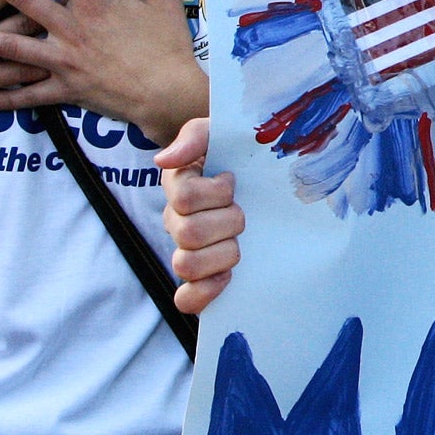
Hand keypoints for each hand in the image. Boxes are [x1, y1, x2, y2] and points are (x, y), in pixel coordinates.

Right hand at [159, 118, 243, 314]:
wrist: (269, 179)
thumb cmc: (243, 155)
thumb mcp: (222, 133)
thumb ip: (196, 136)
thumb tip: (165, 160)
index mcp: (180, 189)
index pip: (185, 198)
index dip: (216, 192)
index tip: (233, 181)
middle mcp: (178, 223)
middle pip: (189, 234)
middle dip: (228, 222)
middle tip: (243, 213)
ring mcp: (187, 253)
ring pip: (187, 266)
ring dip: (223, 253)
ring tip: (239, 242)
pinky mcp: (202, 281)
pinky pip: (185, 300)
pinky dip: (205, 292)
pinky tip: (228, 277)